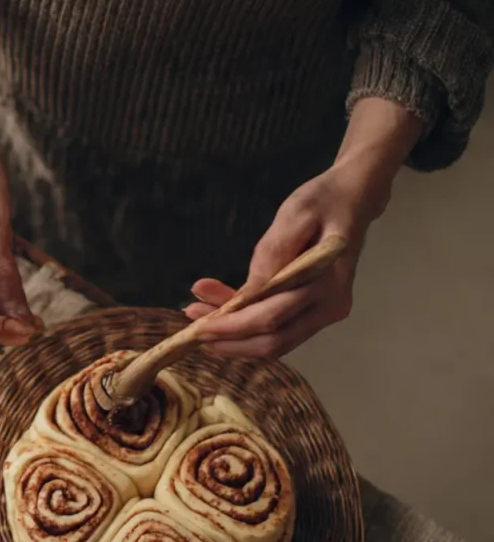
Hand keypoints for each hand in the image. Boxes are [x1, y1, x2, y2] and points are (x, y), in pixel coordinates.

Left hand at [183, 162, 382, 356]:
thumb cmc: (322, 202)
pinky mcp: (313, 313)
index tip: (199, 328)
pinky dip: (245, 326)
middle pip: (274, 341)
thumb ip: (273, 251)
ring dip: (233, 337)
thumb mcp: (295, 214)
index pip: (274, 318)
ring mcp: (324, 313)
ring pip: (274, 341)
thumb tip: (250, 290)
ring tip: (197, 315)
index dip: (234, 327)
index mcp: (329, 282)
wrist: (350, 200)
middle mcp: (330, 306)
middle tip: (191, 330)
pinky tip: (216, 309)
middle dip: (229, 340)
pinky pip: (277, 328)